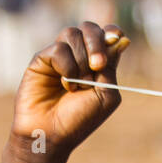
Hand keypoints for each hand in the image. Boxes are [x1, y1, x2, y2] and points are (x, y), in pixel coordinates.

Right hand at [10, 21, 129, 156]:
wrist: (52, 134)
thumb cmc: (80, 120)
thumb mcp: (106, 95)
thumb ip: (111, 67)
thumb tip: (120, 38)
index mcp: (98, 64)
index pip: (106, 34)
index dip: (111, 32)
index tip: (116, 38)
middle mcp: (79, 56)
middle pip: (89, 28)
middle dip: (96, 42)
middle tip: (98, 65)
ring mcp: (60, 56)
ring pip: (72, 34)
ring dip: (81, 60)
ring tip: (78, 85)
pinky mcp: (42, 59)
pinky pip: (58, 49)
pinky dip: (66, 67)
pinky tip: (64, 85)